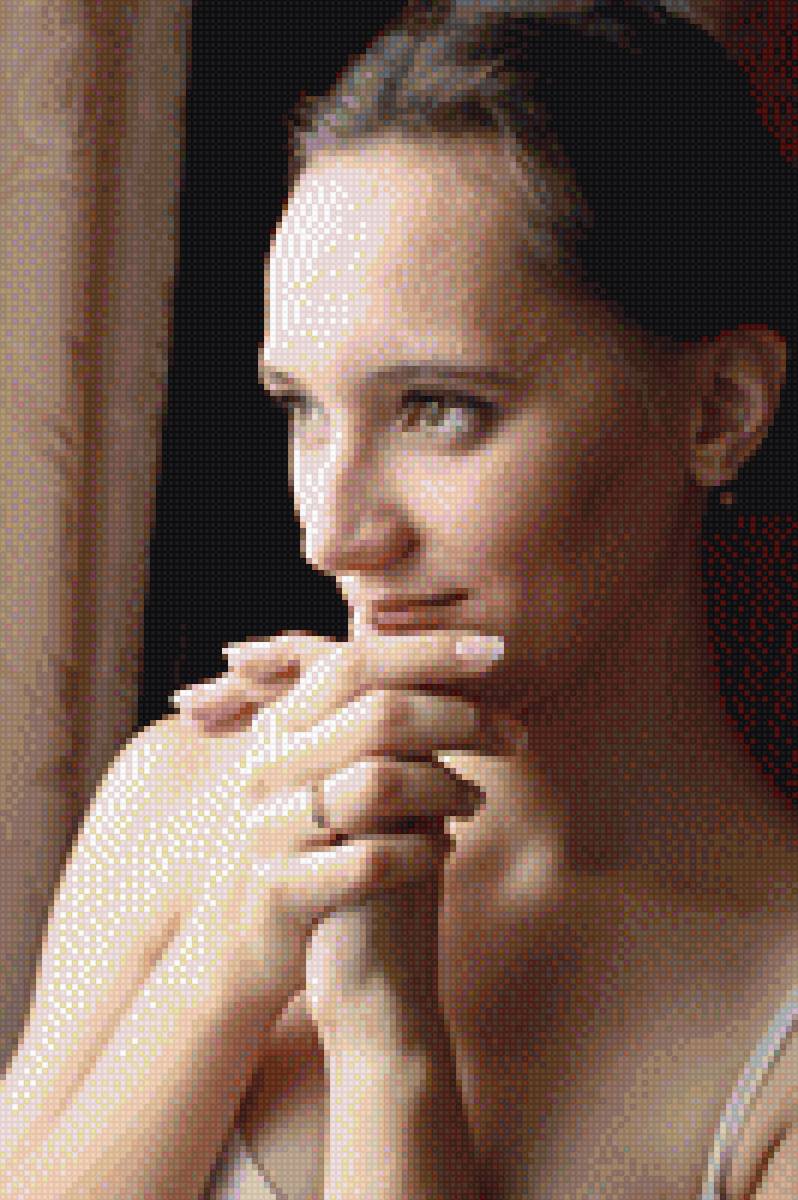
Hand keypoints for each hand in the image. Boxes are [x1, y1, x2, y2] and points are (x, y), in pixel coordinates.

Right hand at [171, 629, 522, 1044]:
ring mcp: (270, 828)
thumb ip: (366, 718)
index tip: (494, 650)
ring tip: (474, 801)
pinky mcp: (283, 890)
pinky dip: (424, 852)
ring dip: (447, 789)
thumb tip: (445, 660)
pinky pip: (373, 860)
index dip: (426, 651)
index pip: (354, 663)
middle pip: (380, 715)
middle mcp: (268, 767)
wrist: (242, 947)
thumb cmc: (310, 845)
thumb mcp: (322, 770)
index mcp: (281, 726)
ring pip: (381, 783)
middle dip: (461, 719)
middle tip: (514, 736)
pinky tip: (446, 851)